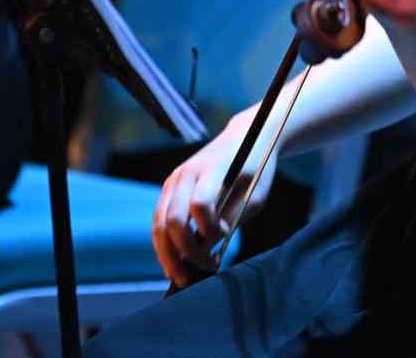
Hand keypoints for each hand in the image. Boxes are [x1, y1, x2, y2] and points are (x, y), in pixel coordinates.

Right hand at [151, 114, 276, 287]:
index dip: (210, 230)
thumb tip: (208, 248)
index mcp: (213, 169)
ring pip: (159, 224)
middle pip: (173, 219)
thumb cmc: (255, 168)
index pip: (200, 205)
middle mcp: (186, 173)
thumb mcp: (255, 193)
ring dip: (167, 254)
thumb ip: (231, 218)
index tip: (224, 237)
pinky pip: (159, 221)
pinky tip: (175, 263)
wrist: (244, 138)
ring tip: (181, 278)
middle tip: (198, 274)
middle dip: (184, 252)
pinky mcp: (169, 189)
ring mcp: (174, 180)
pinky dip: (165, 244)